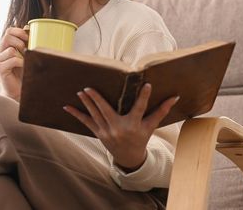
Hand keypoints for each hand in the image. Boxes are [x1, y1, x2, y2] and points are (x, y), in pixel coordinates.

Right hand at [0, 27, 28, 100]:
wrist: (18, 90)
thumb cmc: (23, 72)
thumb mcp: (25, 54)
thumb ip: (25, 41)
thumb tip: (27, 27)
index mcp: (4, 47)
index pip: (9, 31)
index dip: (20, 32)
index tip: (29, 37)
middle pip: (7, 37)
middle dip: (21, 41)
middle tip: (28, 49)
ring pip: (11, 49)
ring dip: (22, 54)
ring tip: (26, 61)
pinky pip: (13, 59)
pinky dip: (21, 62)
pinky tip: (24, 66)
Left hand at [63, 84, 178, 171]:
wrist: (129, 156)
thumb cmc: (141, 137)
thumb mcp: (151, 126)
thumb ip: (162, 111)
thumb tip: (175, 97)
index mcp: (134, 125)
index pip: (140, 108)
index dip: (144, 96)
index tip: (147, 85)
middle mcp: (119, 128)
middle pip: (107, 111)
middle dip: (97, 99)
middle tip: (89, 88)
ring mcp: (107, 131)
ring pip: (95, 115)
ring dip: (86, 103)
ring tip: (80, 91)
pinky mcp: (99, 132)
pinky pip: (86, 122)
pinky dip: (76, 114)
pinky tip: (66, 106)